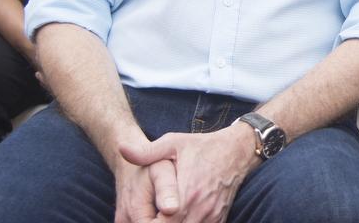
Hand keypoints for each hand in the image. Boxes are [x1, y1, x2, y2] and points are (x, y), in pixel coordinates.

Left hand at [119, 122, 260, 222]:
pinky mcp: (219, 218)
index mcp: (186, 193)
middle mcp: (200, 209)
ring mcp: (212, 216)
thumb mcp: (173, 143)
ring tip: (163, 219)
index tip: (142, 217)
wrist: (237, 150)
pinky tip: (179, 219)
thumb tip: (121, 149)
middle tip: (149, 217)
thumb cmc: (202, 147)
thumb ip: (146, 152)